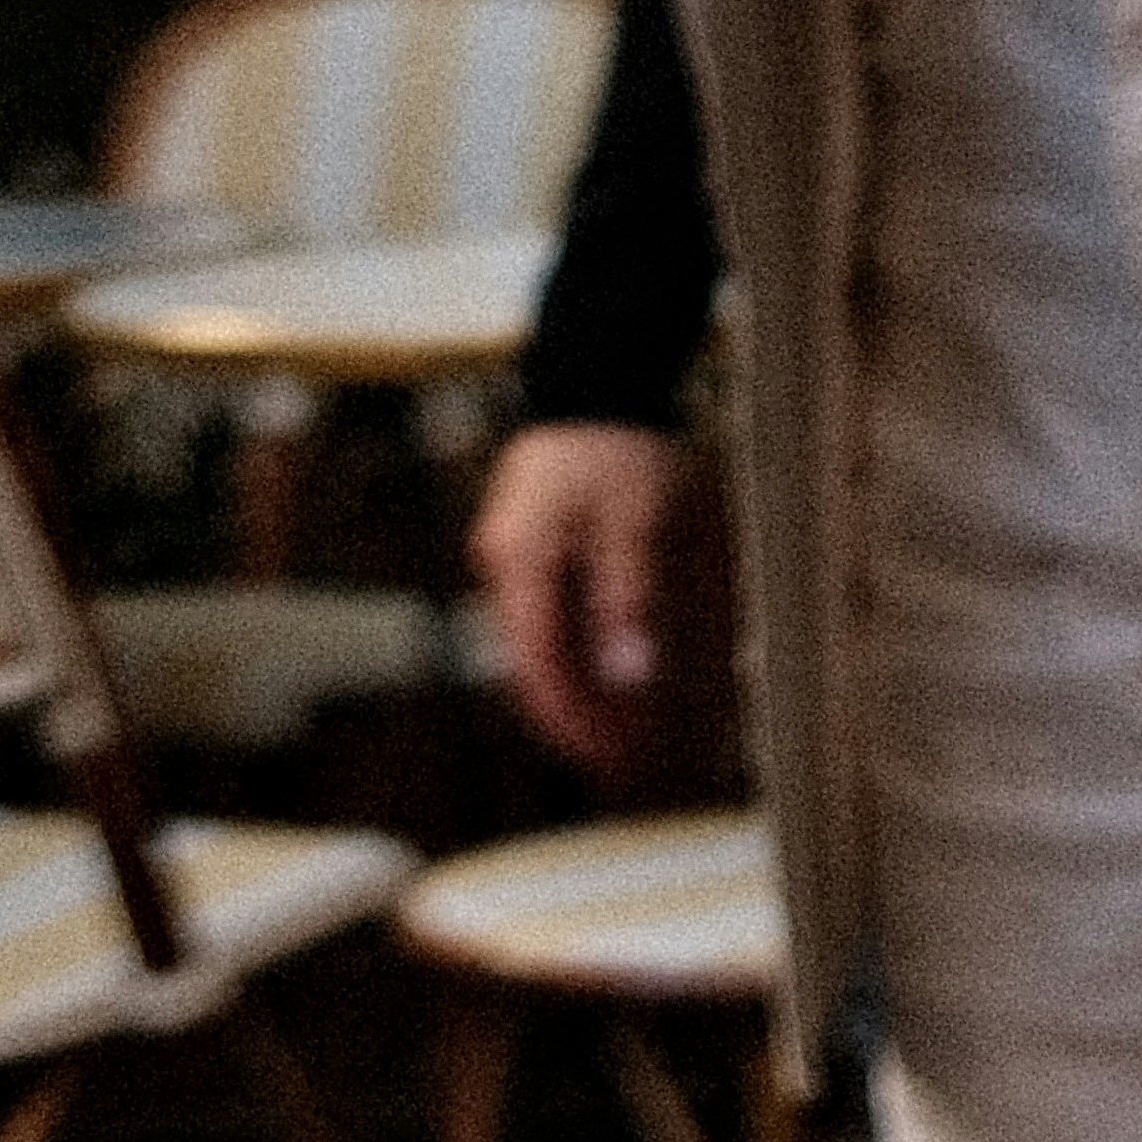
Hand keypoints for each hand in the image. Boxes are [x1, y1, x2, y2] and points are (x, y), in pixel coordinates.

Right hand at [471, 420, 683, 770]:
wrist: (598, 377)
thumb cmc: (621, 446)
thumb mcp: (636, 524)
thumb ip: (629, 602)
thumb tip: (629, 682)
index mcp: (521, 561)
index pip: (538, 665)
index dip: (573, 721)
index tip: (609, 762)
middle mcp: (506, 565)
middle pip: (536, 662)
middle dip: (580, 717)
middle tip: (628, 764)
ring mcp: (515, 557)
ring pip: (544, 644)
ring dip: (584, 689)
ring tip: (632, 734)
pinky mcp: (534, 550)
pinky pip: (553, 617)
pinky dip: (584, 653)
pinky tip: (618, 677)